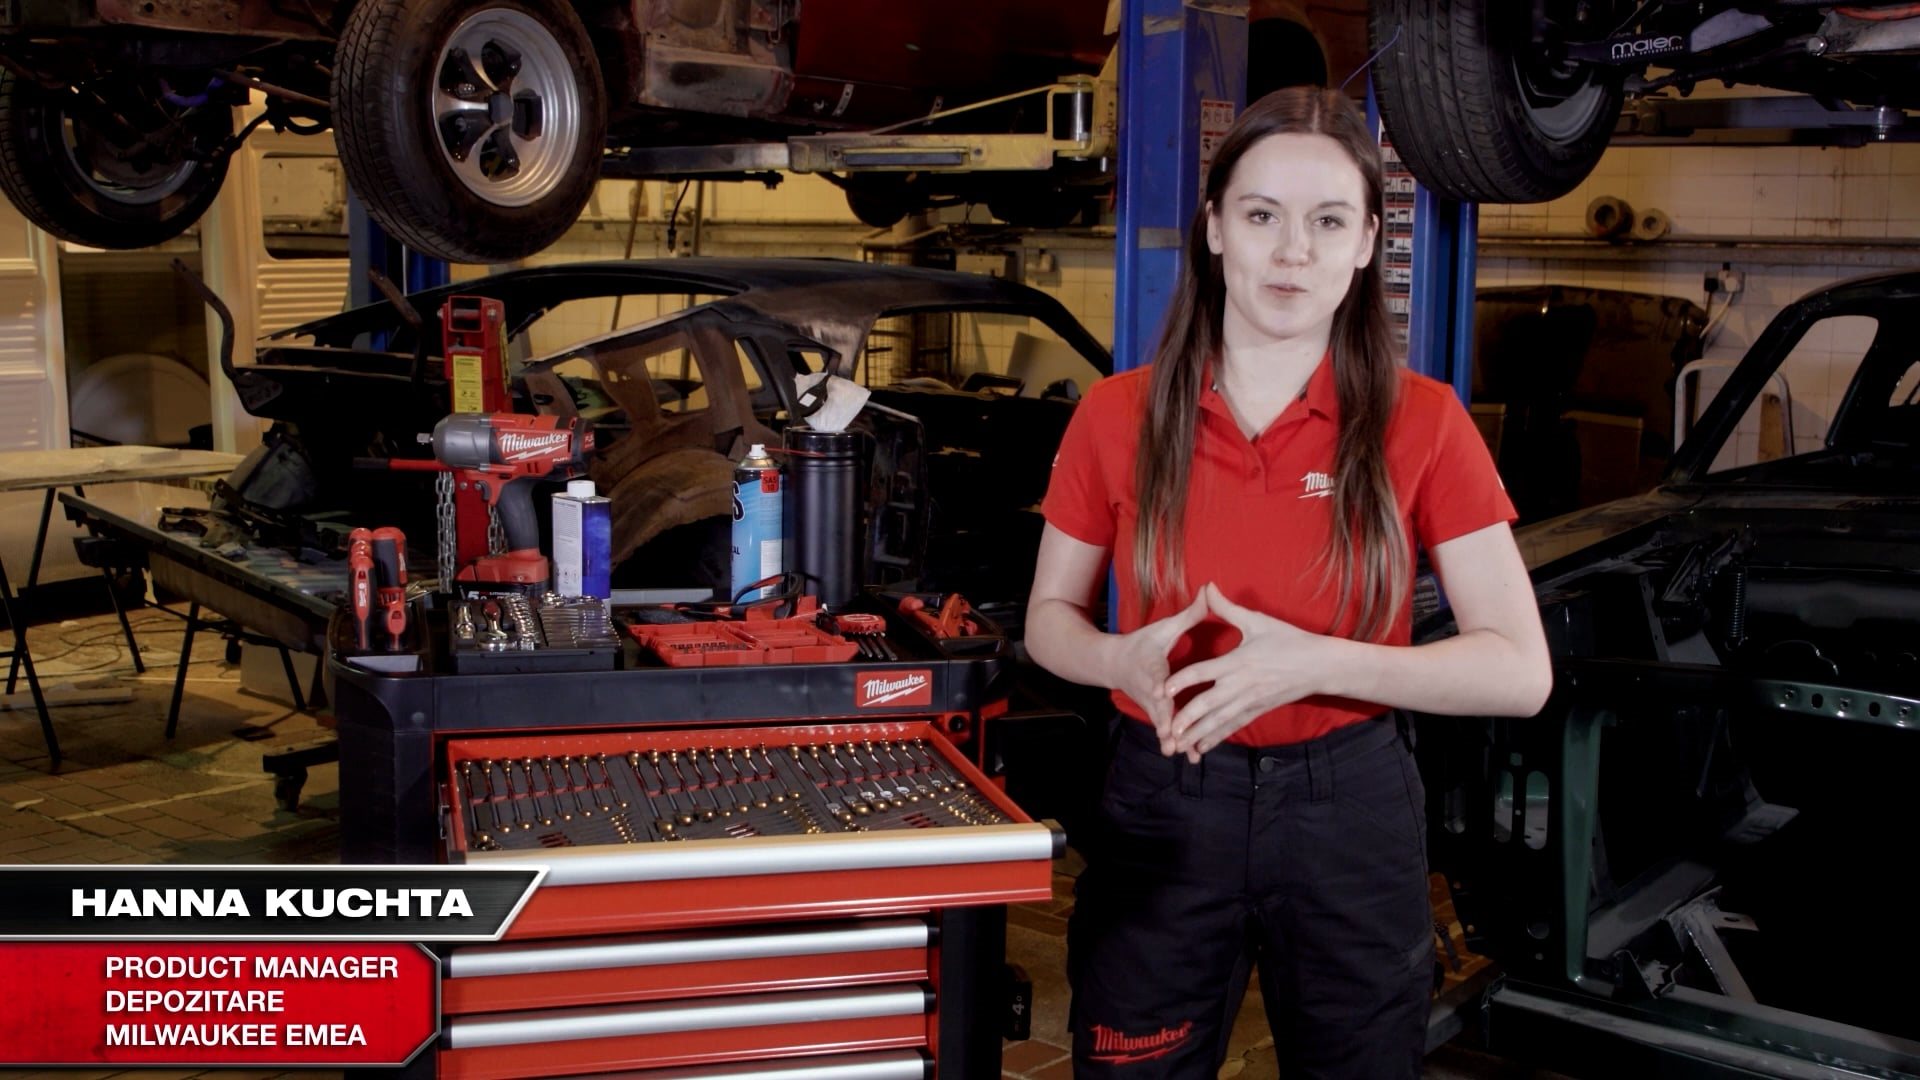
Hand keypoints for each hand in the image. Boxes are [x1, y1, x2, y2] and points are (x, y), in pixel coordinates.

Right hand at [1104, 587, 1211, 754]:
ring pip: (1163, 724)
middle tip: (1175, 738)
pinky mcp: (1156, 714)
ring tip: (1185, 753)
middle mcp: (1150, 690)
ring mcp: (1151, 705)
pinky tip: (1192, 755)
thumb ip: (1189, 615)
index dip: (1159, 688)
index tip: (1160, 694)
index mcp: (1152, 668)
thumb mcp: (1163, 628)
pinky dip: (1177, 741)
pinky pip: (1167, 730)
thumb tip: (1209, 592)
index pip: (1155, 679)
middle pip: (1158, 708)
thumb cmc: (1142, 644)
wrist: (1113, 663)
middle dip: (1167, 723)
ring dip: (1173, 738)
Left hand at [1164, 583, 1328, 761]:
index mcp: (1238, 661)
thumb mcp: (1257, 621)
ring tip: (1178, 744)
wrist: (1319, 665)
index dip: (1183, 680)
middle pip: (1208, 704)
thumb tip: (1207, 586)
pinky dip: (1216, 737)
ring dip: (1198, 733)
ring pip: (1219, 721)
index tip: (1163, 689)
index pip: (1204, 672)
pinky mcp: (1257, 711)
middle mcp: (1241, 685)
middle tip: (1167, 728)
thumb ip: (1227, 608)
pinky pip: (1233, 726)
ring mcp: (1250, 701)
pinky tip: (1201, 748)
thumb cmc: (1288, 640)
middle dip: (1187, 717)